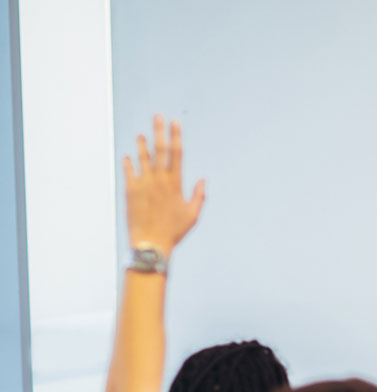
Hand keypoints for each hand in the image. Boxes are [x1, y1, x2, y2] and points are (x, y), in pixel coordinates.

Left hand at [123, 115, 204, 257]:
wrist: (151, 243)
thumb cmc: (174, 231)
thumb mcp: (192, 215)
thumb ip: (199, 196)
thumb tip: (202, 180)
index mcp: (175, 184)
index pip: (177, 154)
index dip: (176, 136)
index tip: (175, 123)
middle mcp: (159, 180)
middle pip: (160, 150)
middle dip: (159, 131)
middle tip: (158, 116)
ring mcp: (143, 183)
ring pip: (142, 158)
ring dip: (142, 144)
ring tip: (141, 134)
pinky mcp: (130, 190)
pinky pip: (129, 171)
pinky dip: (128, 163)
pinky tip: (127, 156)